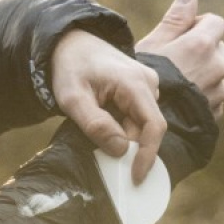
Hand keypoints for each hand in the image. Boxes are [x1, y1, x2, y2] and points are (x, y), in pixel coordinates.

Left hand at [50, 29, 166, 182]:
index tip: (136, 178)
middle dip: (128, 149)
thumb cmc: (69, 69)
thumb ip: (96, 125)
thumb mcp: (73, 99)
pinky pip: (136, 117)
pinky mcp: (140, 89)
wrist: (69, 45)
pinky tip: (102, 126)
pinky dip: (121, 129)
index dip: (147, 156)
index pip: (154, 126)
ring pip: (140, 125)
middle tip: (101, 159)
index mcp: (135, 83)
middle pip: (146, 129)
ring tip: (94, 132)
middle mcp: (148, 83)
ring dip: (121, 137)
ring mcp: (146, 85)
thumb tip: (121, 150)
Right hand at [136, 0, 223, 116]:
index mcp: (202, 44)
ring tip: (176, 86)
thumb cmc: (145, 83)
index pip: (216, 22)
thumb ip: (175, 19)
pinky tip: (180, 102)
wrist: (149, 127)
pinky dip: (201, 97)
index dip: (198, 25)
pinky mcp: (217, 111)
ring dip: (202, 75)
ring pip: (216, 74)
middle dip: (201, 51)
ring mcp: (220, 90)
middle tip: (175, 63)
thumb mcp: (153, 46)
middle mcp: (218, 65)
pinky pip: (213, 97)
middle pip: (217, 48)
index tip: (180, 37)